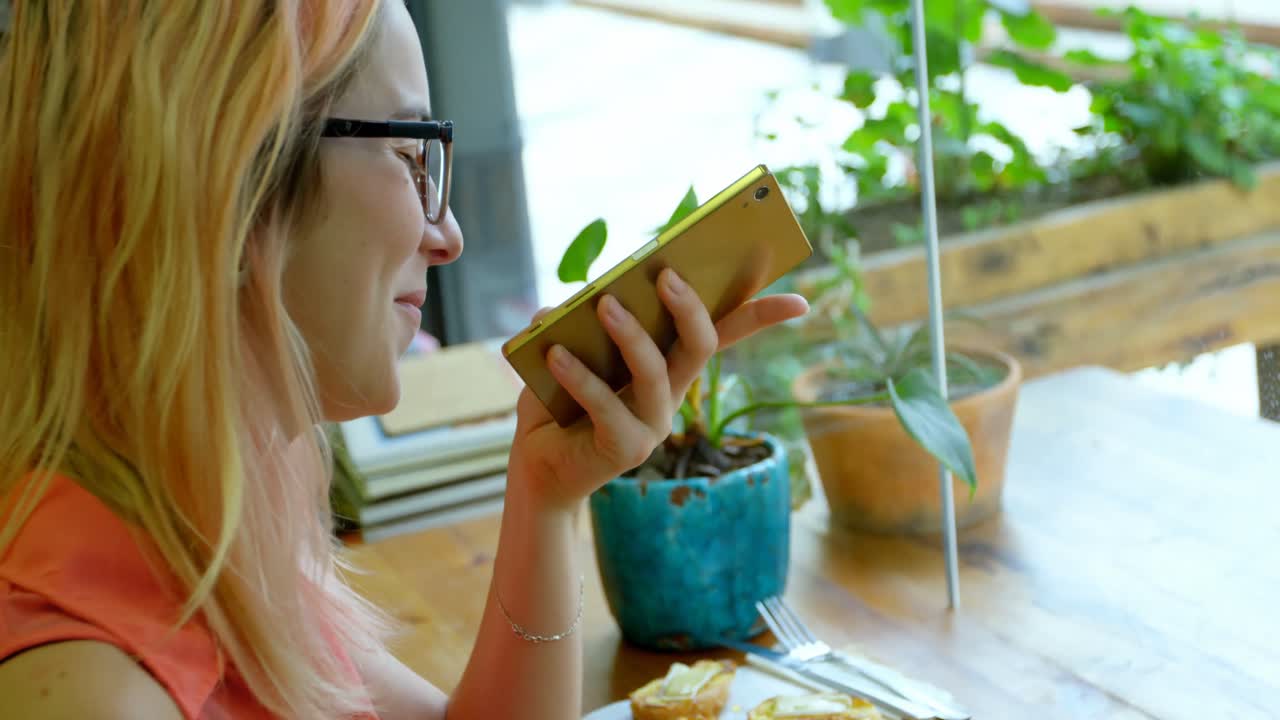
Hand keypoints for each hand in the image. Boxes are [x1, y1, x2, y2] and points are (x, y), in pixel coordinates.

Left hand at [507, 268, 808, 512]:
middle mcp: (671, 395)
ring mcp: (654, 425)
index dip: (762, 317)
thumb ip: (575, 319)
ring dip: (630, 334)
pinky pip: (606, 404)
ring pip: (656, 372)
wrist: (537, 471)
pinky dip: (581, 375)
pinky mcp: (625, 450)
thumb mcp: (566, 349)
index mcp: (669, 366)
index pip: (725, 335)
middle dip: (690, 308)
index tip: (801, 303)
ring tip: (603, 304)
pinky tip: (555, 353)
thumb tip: (579, 296)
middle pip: (701, 346)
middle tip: (666, 275)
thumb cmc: (556, 403)